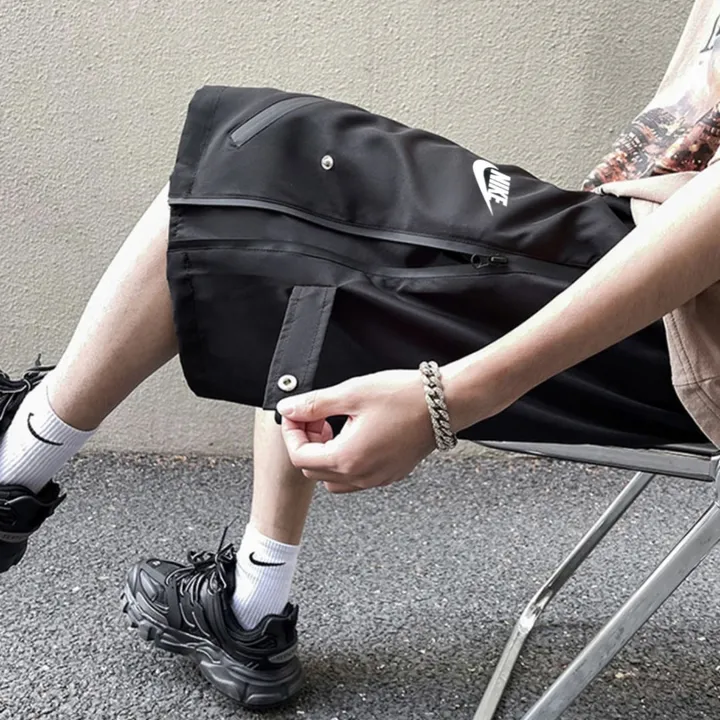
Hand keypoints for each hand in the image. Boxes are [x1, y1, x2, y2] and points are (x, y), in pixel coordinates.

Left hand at [276, 370, 436, 492]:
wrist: (444, 403)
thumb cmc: (404, 396)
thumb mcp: (351, 393)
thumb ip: (313, 404)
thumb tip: (288, 408)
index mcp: (347, 458)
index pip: (299, 457)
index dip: (291, 433)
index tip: (296, 414)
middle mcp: (361, 476)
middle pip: (313, 471)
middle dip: (307, 443)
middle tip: (316, 417)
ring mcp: (378, 478)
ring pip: (334, 479)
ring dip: (325, 455)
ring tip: (336, 426)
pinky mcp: (391, 474)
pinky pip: (356, 477)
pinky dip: (346, 460)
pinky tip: (356, 433)